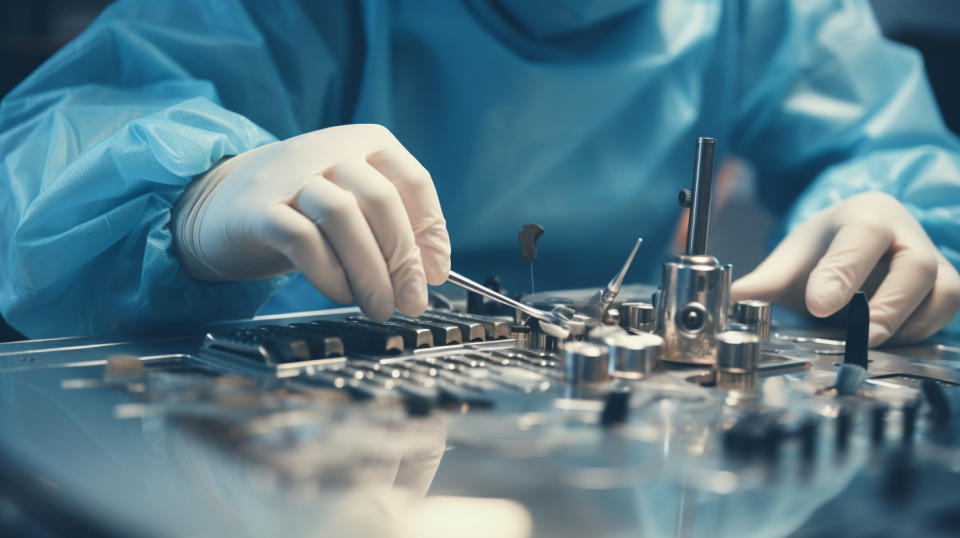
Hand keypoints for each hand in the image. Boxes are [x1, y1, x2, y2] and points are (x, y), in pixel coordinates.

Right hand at [173, 124, 450, 320]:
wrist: (219, 202)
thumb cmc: (301, 210)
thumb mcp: (352, 203)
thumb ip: (390, 225)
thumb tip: (431, 270)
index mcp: (363, 142)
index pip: (412, 181)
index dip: (430, 231)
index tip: (437, 273)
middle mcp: (328, 149)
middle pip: (381, 201)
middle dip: (404, 260)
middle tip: (412, 302)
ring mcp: (289, 175)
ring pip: (343, 217)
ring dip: (370, 271)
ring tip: (378, 307)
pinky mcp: (257, 208)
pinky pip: (302, 240)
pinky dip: (329, 273)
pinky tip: (340, 294)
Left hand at [731, 192, 959, 346]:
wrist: (856, 241)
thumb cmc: (824, 250)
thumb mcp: (789, 261)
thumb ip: (759, 285)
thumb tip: (723, 305)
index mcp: (864, 215)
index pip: (861, 238)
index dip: (843, 273)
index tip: (818, 306)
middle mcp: (906, 233)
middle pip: (916, 267)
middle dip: (886, 307)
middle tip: (856, 336)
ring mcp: (933, 259)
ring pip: (942, 292)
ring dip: (905, 323)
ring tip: (867, 338)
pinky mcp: (946, 286)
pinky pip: (945, 313)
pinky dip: (918, 332)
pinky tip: (887, 340)